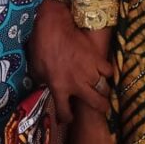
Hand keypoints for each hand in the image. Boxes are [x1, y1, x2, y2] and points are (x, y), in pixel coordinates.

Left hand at [28, 0, 112, 122]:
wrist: (54, 26)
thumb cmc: (41, 46)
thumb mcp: (35, 68)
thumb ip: (43, 81)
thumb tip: (45, 85)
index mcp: (59, 88)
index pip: (65, 112)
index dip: (68, 117)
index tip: (70, 117)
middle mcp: (77, 84)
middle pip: (96, 103)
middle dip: (100, 108)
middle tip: (101, 107)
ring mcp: (89, 72)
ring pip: (105, 88)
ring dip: (104, 90)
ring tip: (104, 89)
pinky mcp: (97, 58)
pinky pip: (109, 71)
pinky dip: (108, 73)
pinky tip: (105, 71)